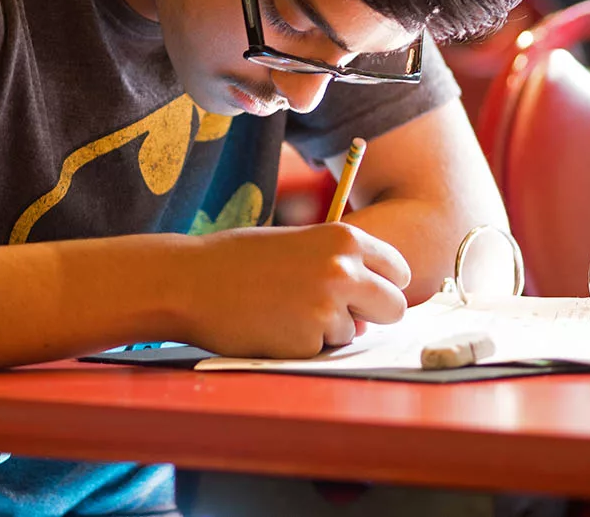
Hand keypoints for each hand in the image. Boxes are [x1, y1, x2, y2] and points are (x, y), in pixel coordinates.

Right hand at [186, 221, 409, 358]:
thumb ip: (335, 263)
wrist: (190, 282)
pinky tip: (272, 325)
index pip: (398, 271)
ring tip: (283, 310)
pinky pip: (321, 350)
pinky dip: (302, 344)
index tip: (369, 291)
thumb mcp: (296, 242)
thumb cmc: (236, 259)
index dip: (384, 284)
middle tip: (339, 312)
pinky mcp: (308, 342)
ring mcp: (328, 309)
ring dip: (328, 329)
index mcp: (344, 239)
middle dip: (373, 315)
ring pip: (353, 333)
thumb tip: (364, 296)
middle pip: (394, 308)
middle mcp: (344, 271)